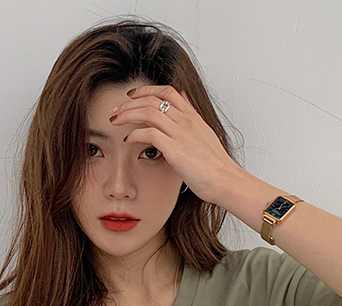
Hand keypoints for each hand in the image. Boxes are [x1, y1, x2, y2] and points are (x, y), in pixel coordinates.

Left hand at [109, 84, 240, 205]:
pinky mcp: (175, 149)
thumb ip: (192, 116)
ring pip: (148, 112)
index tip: (132, 95)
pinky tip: (128, 140)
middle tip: (115, 111)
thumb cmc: (215, 164)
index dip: (147, 90)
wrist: (225, 180)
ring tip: (115, 122)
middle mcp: (186, 121)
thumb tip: (184, 98)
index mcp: (193, 117)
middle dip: (129, 103)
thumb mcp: (205, 133)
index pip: (167, 92)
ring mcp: (180, 134)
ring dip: (127, 114)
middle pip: (152, 99)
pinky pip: (149, 133)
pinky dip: (135, 134)